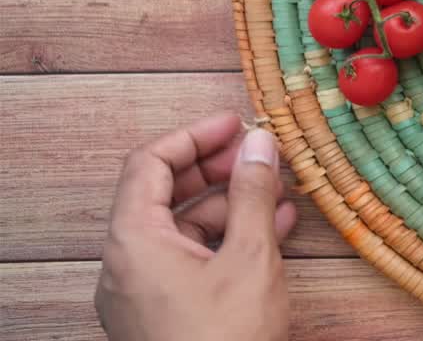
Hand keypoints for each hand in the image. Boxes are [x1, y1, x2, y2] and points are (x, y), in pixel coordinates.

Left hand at [95, 114, 297, 340]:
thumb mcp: (249, 256)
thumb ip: (253, 193)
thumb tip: (259, 144)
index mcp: (133, 241)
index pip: (150, 163)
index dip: (194, 136)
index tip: (235, 123)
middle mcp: (126, 264)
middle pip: (164, 194)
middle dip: (216, 170)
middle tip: (259, 155)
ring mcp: (141, 293)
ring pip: (182, 229)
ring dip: (230, 206)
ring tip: (279, 194)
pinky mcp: (161, 316)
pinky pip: (189, 260)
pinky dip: (226, 240)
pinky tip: (271, 233)